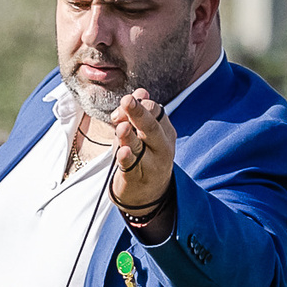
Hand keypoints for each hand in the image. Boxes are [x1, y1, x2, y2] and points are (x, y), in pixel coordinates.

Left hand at [106, 88, 174, 210]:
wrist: (147, 195)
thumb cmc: (143, 156)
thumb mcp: (142, 133)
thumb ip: (139, 113)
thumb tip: (140, 92)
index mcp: (165, 132)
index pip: (156, 112)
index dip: (139, 104)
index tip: (123, 103)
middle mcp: (161, 147)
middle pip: (151, 127)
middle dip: (139, 113)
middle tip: (127, 100)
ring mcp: (151, 164)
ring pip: (140, 147)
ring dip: (130, 136)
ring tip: (122, 127)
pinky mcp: (136, 178)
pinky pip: (131, 167)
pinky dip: (126, 158)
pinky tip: (122, 152)